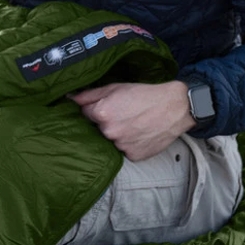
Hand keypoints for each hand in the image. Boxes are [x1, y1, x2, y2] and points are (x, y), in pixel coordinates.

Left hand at [70, 80, 194, 160]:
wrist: (174, 108)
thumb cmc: (146, 95)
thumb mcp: (116, 87)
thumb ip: (90, 94)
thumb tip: (70, 99)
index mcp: (102, 113)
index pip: (86, 113)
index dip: (97, 108)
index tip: (109, 106)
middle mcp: (109, 132)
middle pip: (98, 128)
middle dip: (107, 122)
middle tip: (124, 113)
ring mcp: (121, 146)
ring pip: (112, 140)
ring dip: (119, 133)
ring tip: (135, 123)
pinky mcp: (133, 156)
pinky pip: (125, 150)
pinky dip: (130, 143)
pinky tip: (140, 133)